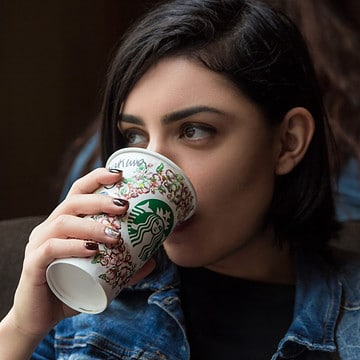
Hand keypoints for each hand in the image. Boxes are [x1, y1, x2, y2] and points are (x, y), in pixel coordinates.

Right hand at [4, 168, 130, 337]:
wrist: (41, 317)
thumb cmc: (72, 287)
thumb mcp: (102, 275)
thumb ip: (126, 268)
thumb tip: (153, 260)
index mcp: (65, 223)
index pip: (78, 192)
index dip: (97, 178)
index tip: (120, 175)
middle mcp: (50, 228)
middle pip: (73, 202)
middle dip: (100, 200)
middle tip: (124, 206)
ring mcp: (38, 244)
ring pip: (63, 222)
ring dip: (92, 226)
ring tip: (115, 235)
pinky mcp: (32, 264)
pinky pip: (50, 248)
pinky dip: (72, 246)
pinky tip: (91, 250)